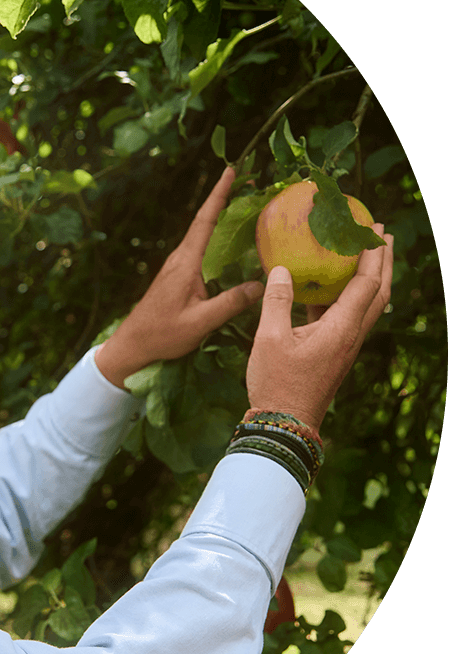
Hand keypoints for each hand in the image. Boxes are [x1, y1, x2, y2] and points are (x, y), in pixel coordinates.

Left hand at [95, 166, 264, 388]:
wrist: (133, 344)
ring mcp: (178, 266)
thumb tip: (263, 285)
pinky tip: (231, 242)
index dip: (219, 194)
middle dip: (226, 199)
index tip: (231, 170)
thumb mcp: (200, 322)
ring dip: (222, 217)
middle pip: (205, 221)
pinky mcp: (178, 275)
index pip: (205, 221)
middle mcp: (180, 258)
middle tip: (250, 180)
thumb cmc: (162, 334)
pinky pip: (201, 249)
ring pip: (203, 234)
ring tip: (246, 204)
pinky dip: (217, 238)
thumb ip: (231, 303)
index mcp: (186, 263)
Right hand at [246, 224, 393, 433]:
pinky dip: (349, 296)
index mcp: (341, 328)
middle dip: (383, 262)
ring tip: (365, 256)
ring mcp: (345, 346)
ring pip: (368, 306)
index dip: (371, 254)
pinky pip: (350, 317)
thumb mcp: (270, 339)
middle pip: (379, 293)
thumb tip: (280, 268)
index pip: (366, 283)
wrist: (285, 424)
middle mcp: (351, 336)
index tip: (373, 229)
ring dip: (371, 278)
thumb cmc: (277, 382)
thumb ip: (276, 301)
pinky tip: (332, 290)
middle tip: (382, 235)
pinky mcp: (335, 354)